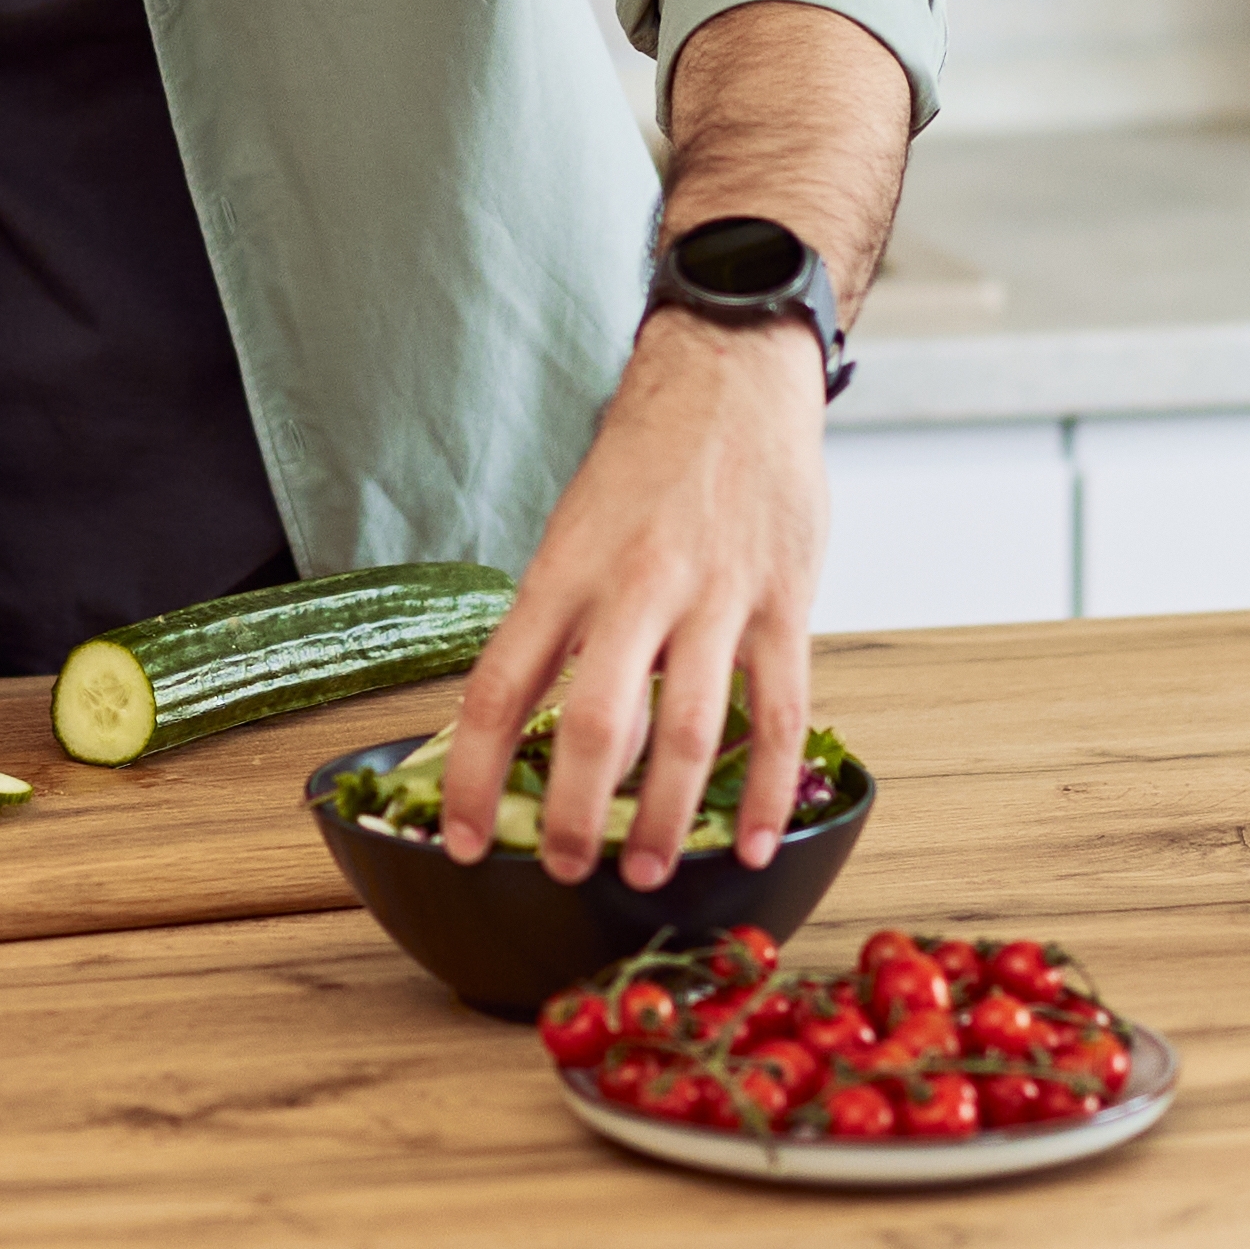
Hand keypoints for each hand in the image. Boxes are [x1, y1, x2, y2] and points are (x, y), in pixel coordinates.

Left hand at [437, 309, 824, 884]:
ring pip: (689, 734)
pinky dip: (763, 789)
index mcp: (565, 570)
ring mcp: (717, 597)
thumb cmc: (645, 459)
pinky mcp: (785, 603)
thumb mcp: (573, 528)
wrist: (732, 376)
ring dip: (664, 819)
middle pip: (599, 727)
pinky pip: (777, 714)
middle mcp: (636, 586)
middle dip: (576, 816)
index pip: (502, 689)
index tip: (463, 839)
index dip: (477, 776)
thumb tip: (526, 724)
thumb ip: (558, 621)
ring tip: (644, 871)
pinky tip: (747, 840)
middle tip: (564, 869)